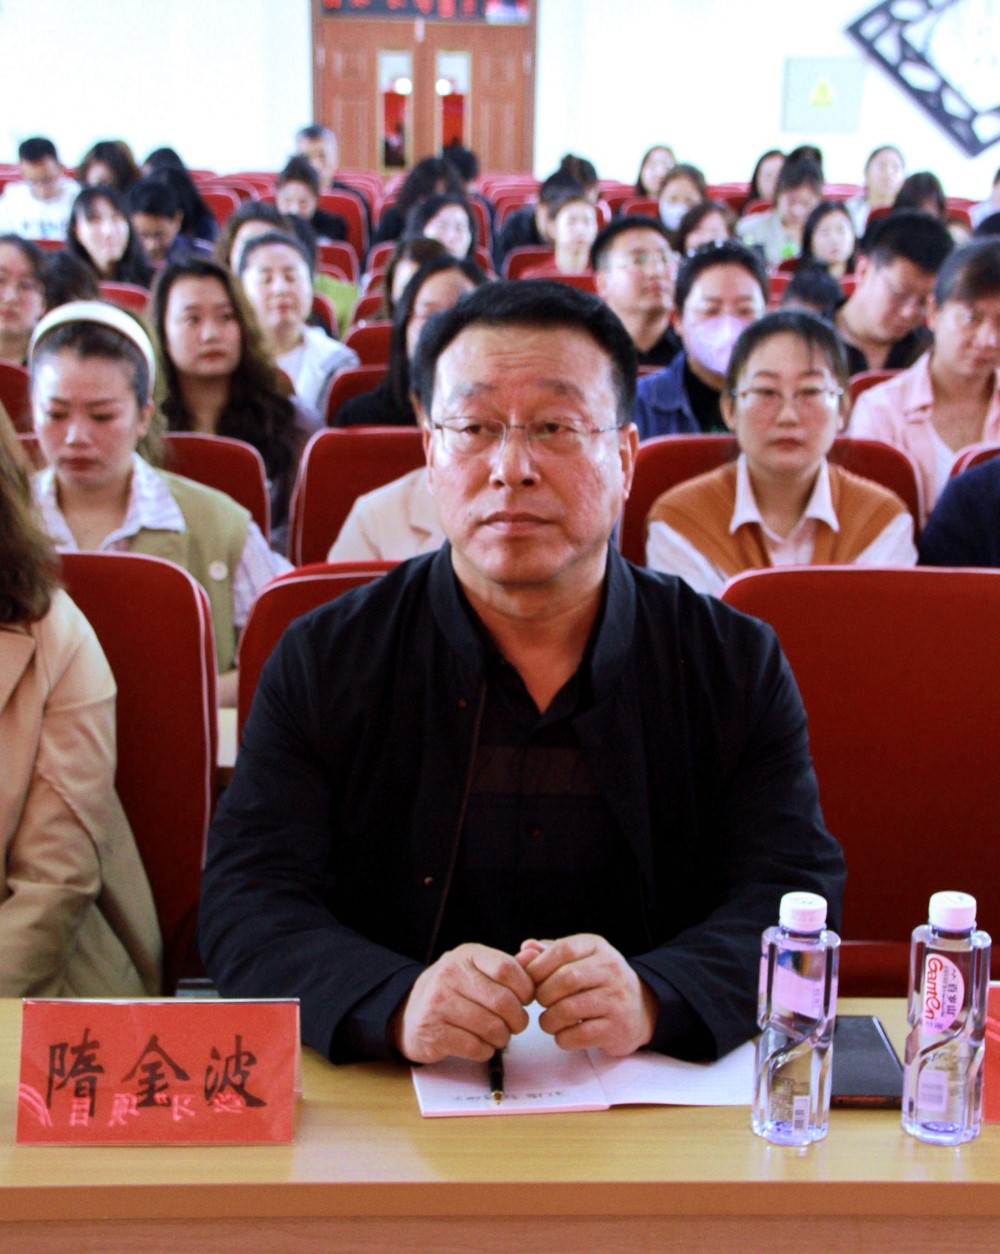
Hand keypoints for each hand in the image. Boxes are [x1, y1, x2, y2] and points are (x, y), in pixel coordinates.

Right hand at [391, 943, 533, 1064]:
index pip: (507, 969)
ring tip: (498, 1034)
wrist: (409, 1013)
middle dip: (518, 1019)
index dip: (525, 988)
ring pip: (491, 1027)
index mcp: (466, 955)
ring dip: (502, 1037)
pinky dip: (485, 1050)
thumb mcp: (477, 969)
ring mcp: (438, 1003)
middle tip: (516, 1024)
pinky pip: (475, 1047)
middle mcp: (449, 974)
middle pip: (503, 1001)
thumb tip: (535, 954)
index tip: (526, 1000)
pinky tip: (480, 1044)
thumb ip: (508, 965)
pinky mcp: (433, 1032)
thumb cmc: (454, 991)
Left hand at [521, 934, 657, 1056]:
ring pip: (568, 1009)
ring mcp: (616, 1000)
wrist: (641, 1008)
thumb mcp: (579, 958)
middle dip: (542, 994)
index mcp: (597, 947)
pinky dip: (562, 1037)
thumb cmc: (598, 981)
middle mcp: (610, 970)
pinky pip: (578, 1035)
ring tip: (549, 1019)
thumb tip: (523, 952)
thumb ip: (549, 953)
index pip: (563, 950)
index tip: (528, 980)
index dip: (538, 966)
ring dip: (548, 1019)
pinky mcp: (616, 1029)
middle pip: (565, 979)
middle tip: (540, 1002)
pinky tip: (564, 1033)